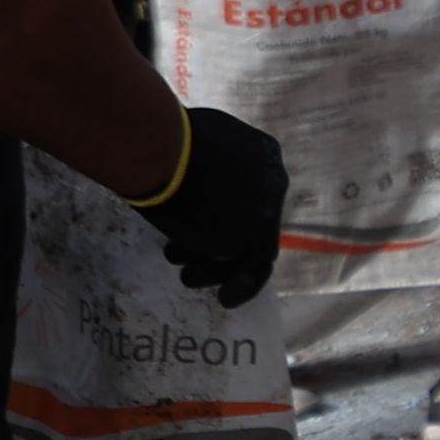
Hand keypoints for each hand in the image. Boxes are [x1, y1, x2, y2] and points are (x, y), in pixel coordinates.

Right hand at [126, 105, 289, 310]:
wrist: (168, 152)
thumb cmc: (166, 140)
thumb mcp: (189, 146)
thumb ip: (199, 165)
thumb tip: (187, 180)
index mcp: (263, 150)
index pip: (250, 189)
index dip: (228, 210)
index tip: (204, 223)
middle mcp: (273, 179)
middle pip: (251, 221)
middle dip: (219, 241)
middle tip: (186, 257)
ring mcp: (267, 208)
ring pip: (250, 247)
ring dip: (218, 266)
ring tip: (189, 276)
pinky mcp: (254, 235)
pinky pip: (254, 268)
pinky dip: (240, 287)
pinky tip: (226, 299)